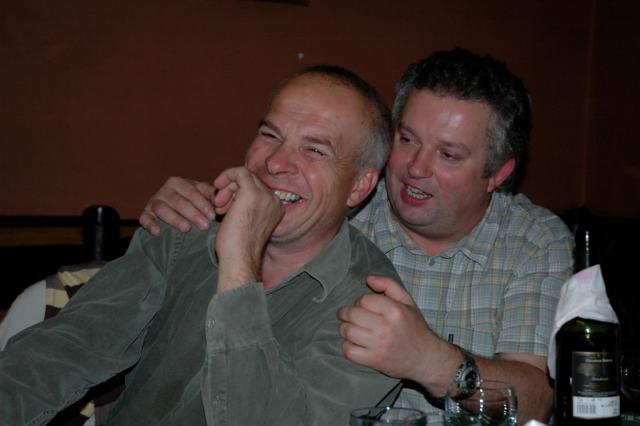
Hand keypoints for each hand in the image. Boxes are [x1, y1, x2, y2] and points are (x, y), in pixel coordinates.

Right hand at [139, 176, 214, 235]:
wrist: (174, 209)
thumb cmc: (192, 202)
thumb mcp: (202, 195)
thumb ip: (212, 195)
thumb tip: (220, 199)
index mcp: (178, 182)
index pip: (191, 192)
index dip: (202, 204)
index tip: (213, 215)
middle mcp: (164, 190)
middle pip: (178, 201)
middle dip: (192, 214)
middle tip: (205, 226)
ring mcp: (153, 201)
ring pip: (162, 209)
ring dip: (174, 219)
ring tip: (186, 229)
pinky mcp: (146, 213)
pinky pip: (144, 218)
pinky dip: (149, 224)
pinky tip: (157, 232)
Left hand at [213, 167, 283, 290]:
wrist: (239, 259)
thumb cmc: (238, 248)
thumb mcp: (246, 223)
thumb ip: (246, 207)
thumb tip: (232, 194)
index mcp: (276, 208)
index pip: (257, 189)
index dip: (238, 193)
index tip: (225, 206)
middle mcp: (274, 201)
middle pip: (251, 181)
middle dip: (232, 190)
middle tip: (219, 206)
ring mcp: (265, 196)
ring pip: (244, 176)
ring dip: (227, 188)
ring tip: (219, 207)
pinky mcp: (252, 193)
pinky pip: (239, 172)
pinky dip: (226, 177)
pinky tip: (217, 188)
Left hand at [337, 276, 457, 391]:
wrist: (426, 359)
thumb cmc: (415, 328)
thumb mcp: (408, 302)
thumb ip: (389, 285)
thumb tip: (368, 279)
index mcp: (394, 310)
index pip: (363, 300)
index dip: (360, 302)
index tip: (361, 307)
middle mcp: (386, 327)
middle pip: (352, 314)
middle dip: (346, 314)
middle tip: (348, 316)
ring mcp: (379, 345)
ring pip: (348, 331)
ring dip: (345, 329)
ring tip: (350, 329)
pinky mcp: (374, 360)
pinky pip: (349, 351)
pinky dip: (347, 347)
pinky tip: (354, 343)